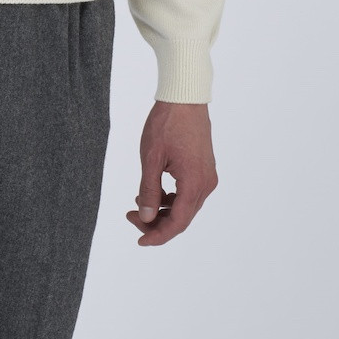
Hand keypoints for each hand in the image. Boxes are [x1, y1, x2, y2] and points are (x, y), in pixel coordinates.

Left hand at [125, 100, 217, 246]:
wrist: (185, 97)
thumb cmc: (167, 123)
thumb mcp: (151, 158)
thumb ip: (149, 190)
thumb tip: (146, 217)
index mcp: (194, 183)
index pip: (177, 222)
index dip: (158, 236)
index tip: (140, 241)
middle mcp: (206, 184)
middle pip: (182, 217)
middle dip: (156, 223)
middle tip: (131, 217)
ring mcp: (207, 176)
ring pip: (185, 206)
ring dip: (163, 210)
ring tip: (138, 202)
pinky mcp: (204, 168)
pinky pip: (188, 193)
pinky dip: (171, 198)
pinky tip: (154, 190)